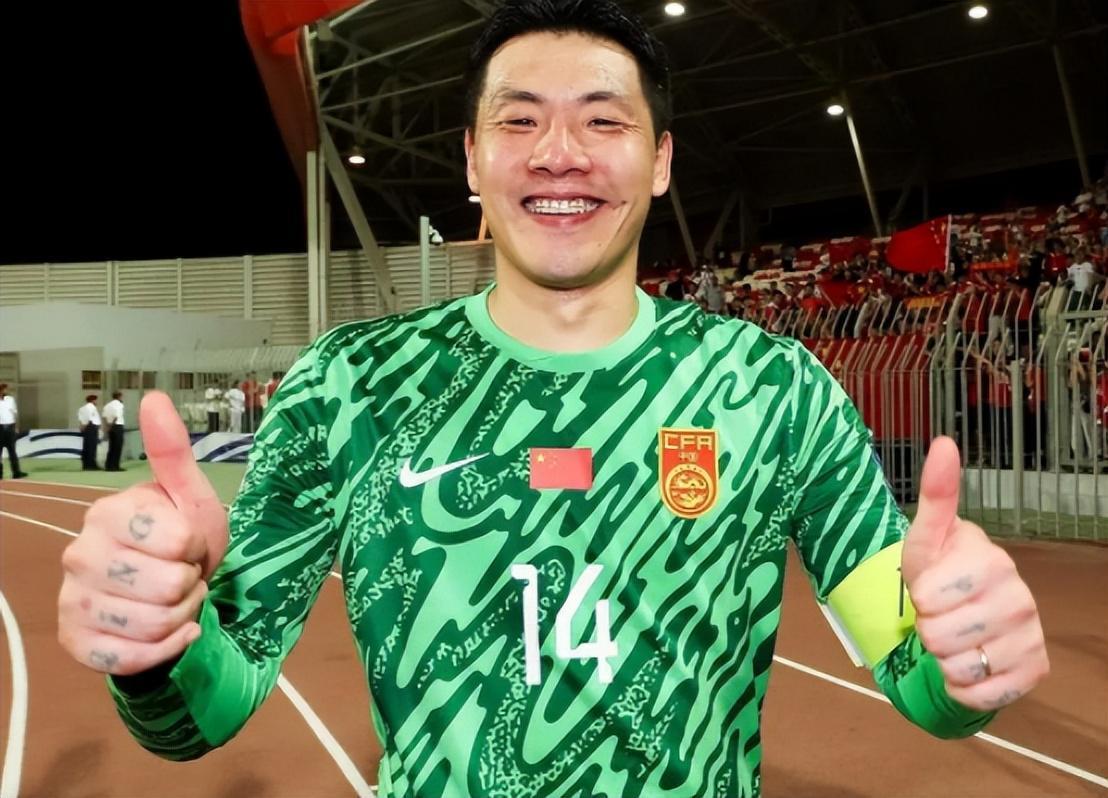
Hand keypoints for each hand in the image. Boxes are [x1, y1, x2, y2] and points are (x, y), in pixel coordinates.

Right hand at [58, 392, 228, 675]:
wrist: (170, 593)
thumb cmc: (181, 540)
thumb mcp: (190, 496)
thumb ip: (173, 452)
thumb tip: (154, 397)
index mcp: (106, 514)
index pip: (178, 543)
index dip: (197, 549)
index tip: (188, 545)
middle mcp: (78, 555)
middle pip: (167, 589)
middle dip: (191, 588)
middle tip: (183, 577)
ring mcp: (73, 601)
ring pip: (153, 626)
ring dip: (180, 619)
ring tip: (174, 602)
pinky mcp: (77, 643)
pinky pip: (130, 660)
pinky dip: (164, 651)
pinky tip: (171, 633)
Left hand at [901, 437, 1048, 711]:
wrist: (967, 617)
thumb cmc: (941, 573)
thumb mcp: (927, 539)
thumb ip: (935, 495)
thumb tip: (943, 441)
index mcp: (993, 561)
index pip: (929, 597)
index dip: (918, 598)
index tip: (930, 587)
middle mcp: (1021, 597)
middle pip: (939, 635)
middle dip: (928, 630)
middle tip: (941, 616)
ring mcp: (1031, 636)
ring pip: (957, 667)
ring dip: (942, 660)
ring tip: (954, 639)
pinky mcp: (1033, 672)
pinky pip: (979, 694)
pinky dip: (962, 687)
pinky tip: (970, 664)